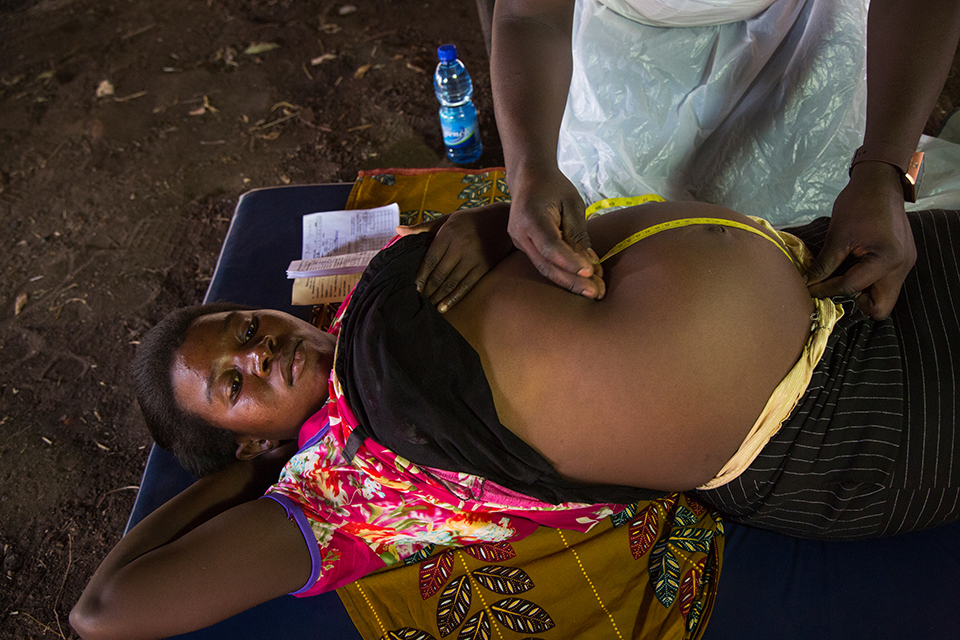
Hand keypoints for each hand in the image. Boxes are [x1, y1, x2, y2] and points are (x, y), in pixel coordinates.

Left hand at [397, 203, 515, 311]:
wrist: (502, 222)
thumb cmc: (468, 221)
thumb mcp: (446, 219)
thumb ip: (422, 227)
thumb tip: (398, 231)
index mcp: (448, 234)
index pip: (430, 259)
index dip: (420, 276)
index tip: (411, 287)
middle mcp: (461, 247)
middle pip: (439, 274)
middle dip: (427, 289)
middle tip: (416, 300)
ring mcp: (473, 259)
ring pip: (451, 283)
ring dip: (437, 297)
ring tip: (427, 306)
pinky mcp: (484, 268)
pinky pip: (466, 287)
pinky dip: (453, 298)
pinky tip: (443, 307)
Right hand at [507, 166, 603, 298]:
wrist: (528, 178)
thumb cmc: (553, 187)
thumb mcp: (572, 204)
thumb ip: (578, 233)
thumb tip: (590, 263)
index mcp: (530, 217)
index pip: (551, 246)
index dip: (570, 262)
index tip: (591, 272)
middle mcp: (520, 233)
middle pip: (546, 264)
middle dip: (572, 280)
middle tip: (596, 292)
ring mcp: (519, 242)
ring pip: (544, 268)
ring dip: (569, 281)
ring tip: (593, 291)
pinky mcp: (524, 247)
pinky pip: (543, 263)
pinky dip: (562, 272)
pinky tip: (581, 280)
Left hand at [806, 162, 915, 318]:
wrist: (880, 182)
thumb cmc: (859, 203)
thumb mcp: (838, 235)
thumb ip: (824, 264)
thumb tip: (808, 283)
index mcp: (887, 260)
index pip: (852, 287)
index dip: (826, 290)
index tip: (809, 289)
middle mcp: (902, 267)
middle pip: (881, 307)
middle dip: (856, 304)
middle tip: (834, 290)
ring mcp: (906, 264)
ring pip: (885, 296)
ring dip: (863, 293)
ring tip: (840, 279)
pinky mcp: (903, 259)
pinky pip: (886, 282)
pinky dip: (869, 282)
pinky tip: (851, 270)